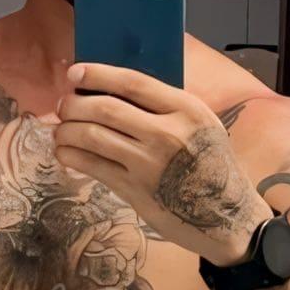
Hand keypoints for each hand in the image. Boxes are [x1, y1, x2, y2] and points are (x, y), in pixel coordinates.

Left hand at [54, 63, 270, 264]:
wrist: (228, 217)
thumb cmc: (212, 165)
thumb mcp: (202, 125)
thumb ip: (166, 107)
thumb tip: (114, 89)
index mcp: (186, 110)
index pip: (132, 83)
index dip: (97, 74)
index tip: (75, 73)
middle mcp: (167, 134)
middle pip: (105, 108)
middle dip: (74, 104)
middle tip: (63, 106)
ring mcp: (149, 164)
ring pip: (93, 136)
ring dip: (67, 130)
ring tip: (61, 130)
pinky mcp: (135, 191)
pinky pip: (93, 166)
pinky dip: (71, 155)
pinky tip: (65, 152)